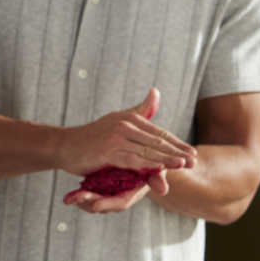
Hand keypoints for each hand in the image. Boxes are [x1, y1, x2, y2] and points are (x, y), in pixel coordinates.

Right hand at [56, 88, 196, 175]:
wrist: (64, 146)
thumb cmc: (92, 138)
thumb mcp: (117, 121)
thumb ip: (140, 110)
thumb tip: (156, 91)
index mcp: (130, 118)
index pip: (160, 133)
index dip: (178, 143)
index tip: (194, 153)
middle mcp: (125, 125)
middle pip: (157, 141)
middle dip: (178, 152)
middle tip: (195, 160)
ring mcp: (116, 138)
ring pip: (147, 150)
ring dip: (167, 158)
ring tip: (183, 165)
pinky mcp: (107, 151)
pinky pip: (131, 159)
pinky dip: (147, 164)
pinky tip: (160, 169)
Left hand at [63, 170, 171, 213]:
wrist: (141, 161)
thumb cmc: (152, 165)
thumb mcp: (156, 169)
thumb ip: (156, 177)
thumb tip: (163, 190)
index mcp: (131, 194)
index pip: (120, 202)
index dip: (109, 204)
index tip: (96, 206)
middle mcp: (119, 197)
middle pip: (103, 205)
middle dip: (89, 202)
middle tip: (76, 198)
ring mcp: (107, 195)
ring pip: (91, 203)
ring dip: (80, 201)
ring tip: (69, 199)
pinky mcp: (98, 190)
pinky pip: (85, 198)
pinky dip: (76, 198)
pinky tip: (67, 198)